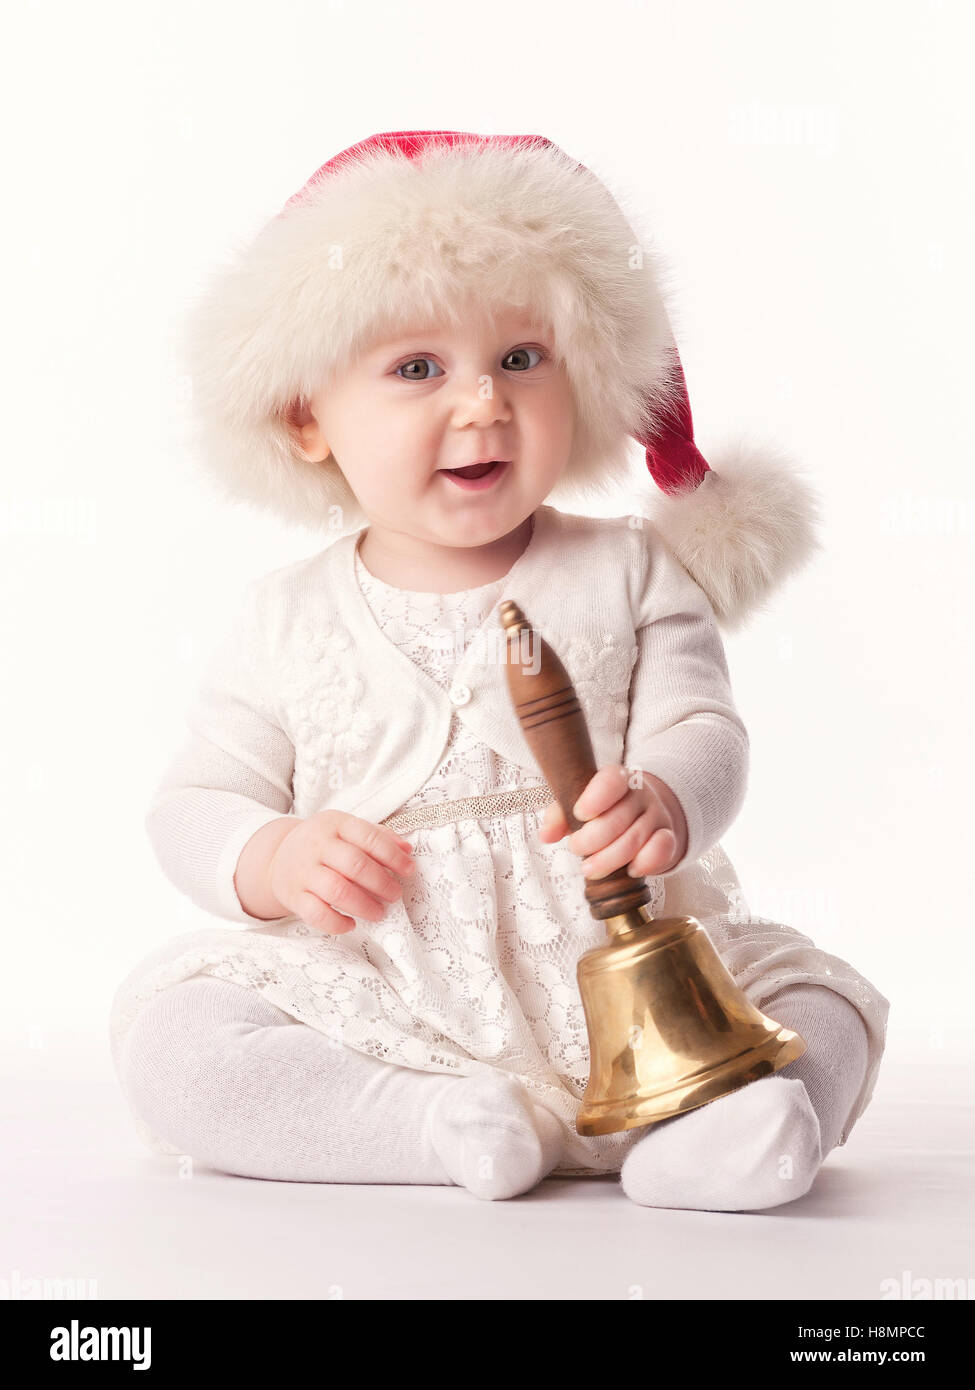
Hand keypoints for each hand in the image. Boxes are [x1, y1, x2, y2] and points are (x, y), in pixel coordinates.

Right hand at [267, 811, 416, 933]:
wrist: (278, 856)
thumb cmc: (324, 844)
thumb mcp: (346, 830)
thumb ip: (377, 837)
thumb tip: (407, 850)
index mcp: (335, 823)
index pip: (368, 837)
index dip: (393, 856)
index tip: (409, 871)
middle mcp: (317, 845)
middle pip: (354, 864)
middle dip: (381, 883)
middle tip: (394, 895)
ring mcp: (303, 871)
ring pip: (336, 890)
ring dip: (364, 905)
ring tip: (379, 912)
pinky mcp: (293, 896)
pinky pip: (316, 914)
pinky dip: (337, 923)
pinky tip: (351, 924)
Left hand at [537, 765, 687, 879]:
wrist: (646, 814)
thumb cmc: (605, 811)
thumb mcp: (580, 806)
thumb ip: (560, 816)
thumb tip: (546, 835)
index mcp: (617, 779)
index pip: (611, 781)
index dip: (595, 798)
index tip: (579, 814)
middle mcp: (640, 795)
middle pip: (618, 818)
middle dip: (592, 840)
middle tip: (576, 849)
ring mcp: (657, 816)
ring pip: (635, 839)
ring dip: (608, 859)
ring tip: (590, 869)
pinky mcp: (669, 839)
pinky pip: (660, 851)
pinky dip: (643, 864)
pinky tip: (629, 870)